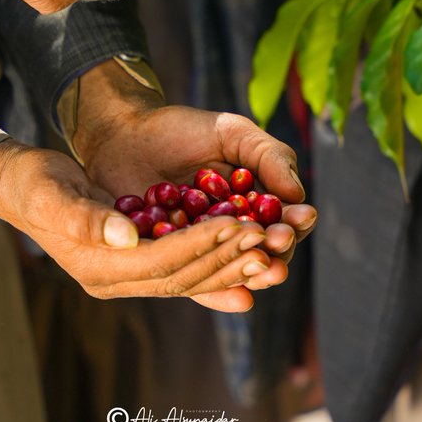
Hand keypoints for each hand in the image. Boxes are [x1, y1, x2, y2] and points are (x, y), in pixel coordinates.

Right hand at [0, 139, 270, 312]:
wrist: (20, 185)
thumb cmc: (33, 182)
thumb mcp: (52, 193)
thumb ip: (86, 217)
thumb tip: (126, 237)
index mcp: (95, 268)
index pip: (160, 261)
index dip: (201, 245)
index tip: (239, 225)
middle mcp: (113, 280)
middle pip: (182, 276)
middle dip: (227, 258)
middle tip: (269, 238)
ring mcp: (125, 275)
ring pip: (189, 277)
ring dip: (230, 265)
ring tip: (270, 249)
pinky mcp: (136, 261)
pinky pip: (184, 268)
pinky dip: (217, 262)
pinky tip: (248, 254)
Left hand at [72, 62, 317, 310]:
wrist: (122, 134)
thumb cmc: (180, 130)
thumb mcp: (230, 133)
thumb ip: (268, 156)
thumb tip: (298, 195)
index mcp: (252, 209)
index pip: (281, 225)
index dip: (291, 224)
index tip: (299, 218)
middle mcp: (228, 238)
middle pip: (259, 256)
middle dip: (275, 251)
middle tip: (280, 242)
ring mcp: (197, 253)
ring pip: (228, 272)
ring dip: (249, 271)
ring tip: (262, 263)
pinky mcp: (165, 264)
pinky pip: (189, 280)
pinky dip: (211, 287)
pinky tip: (233, 291)